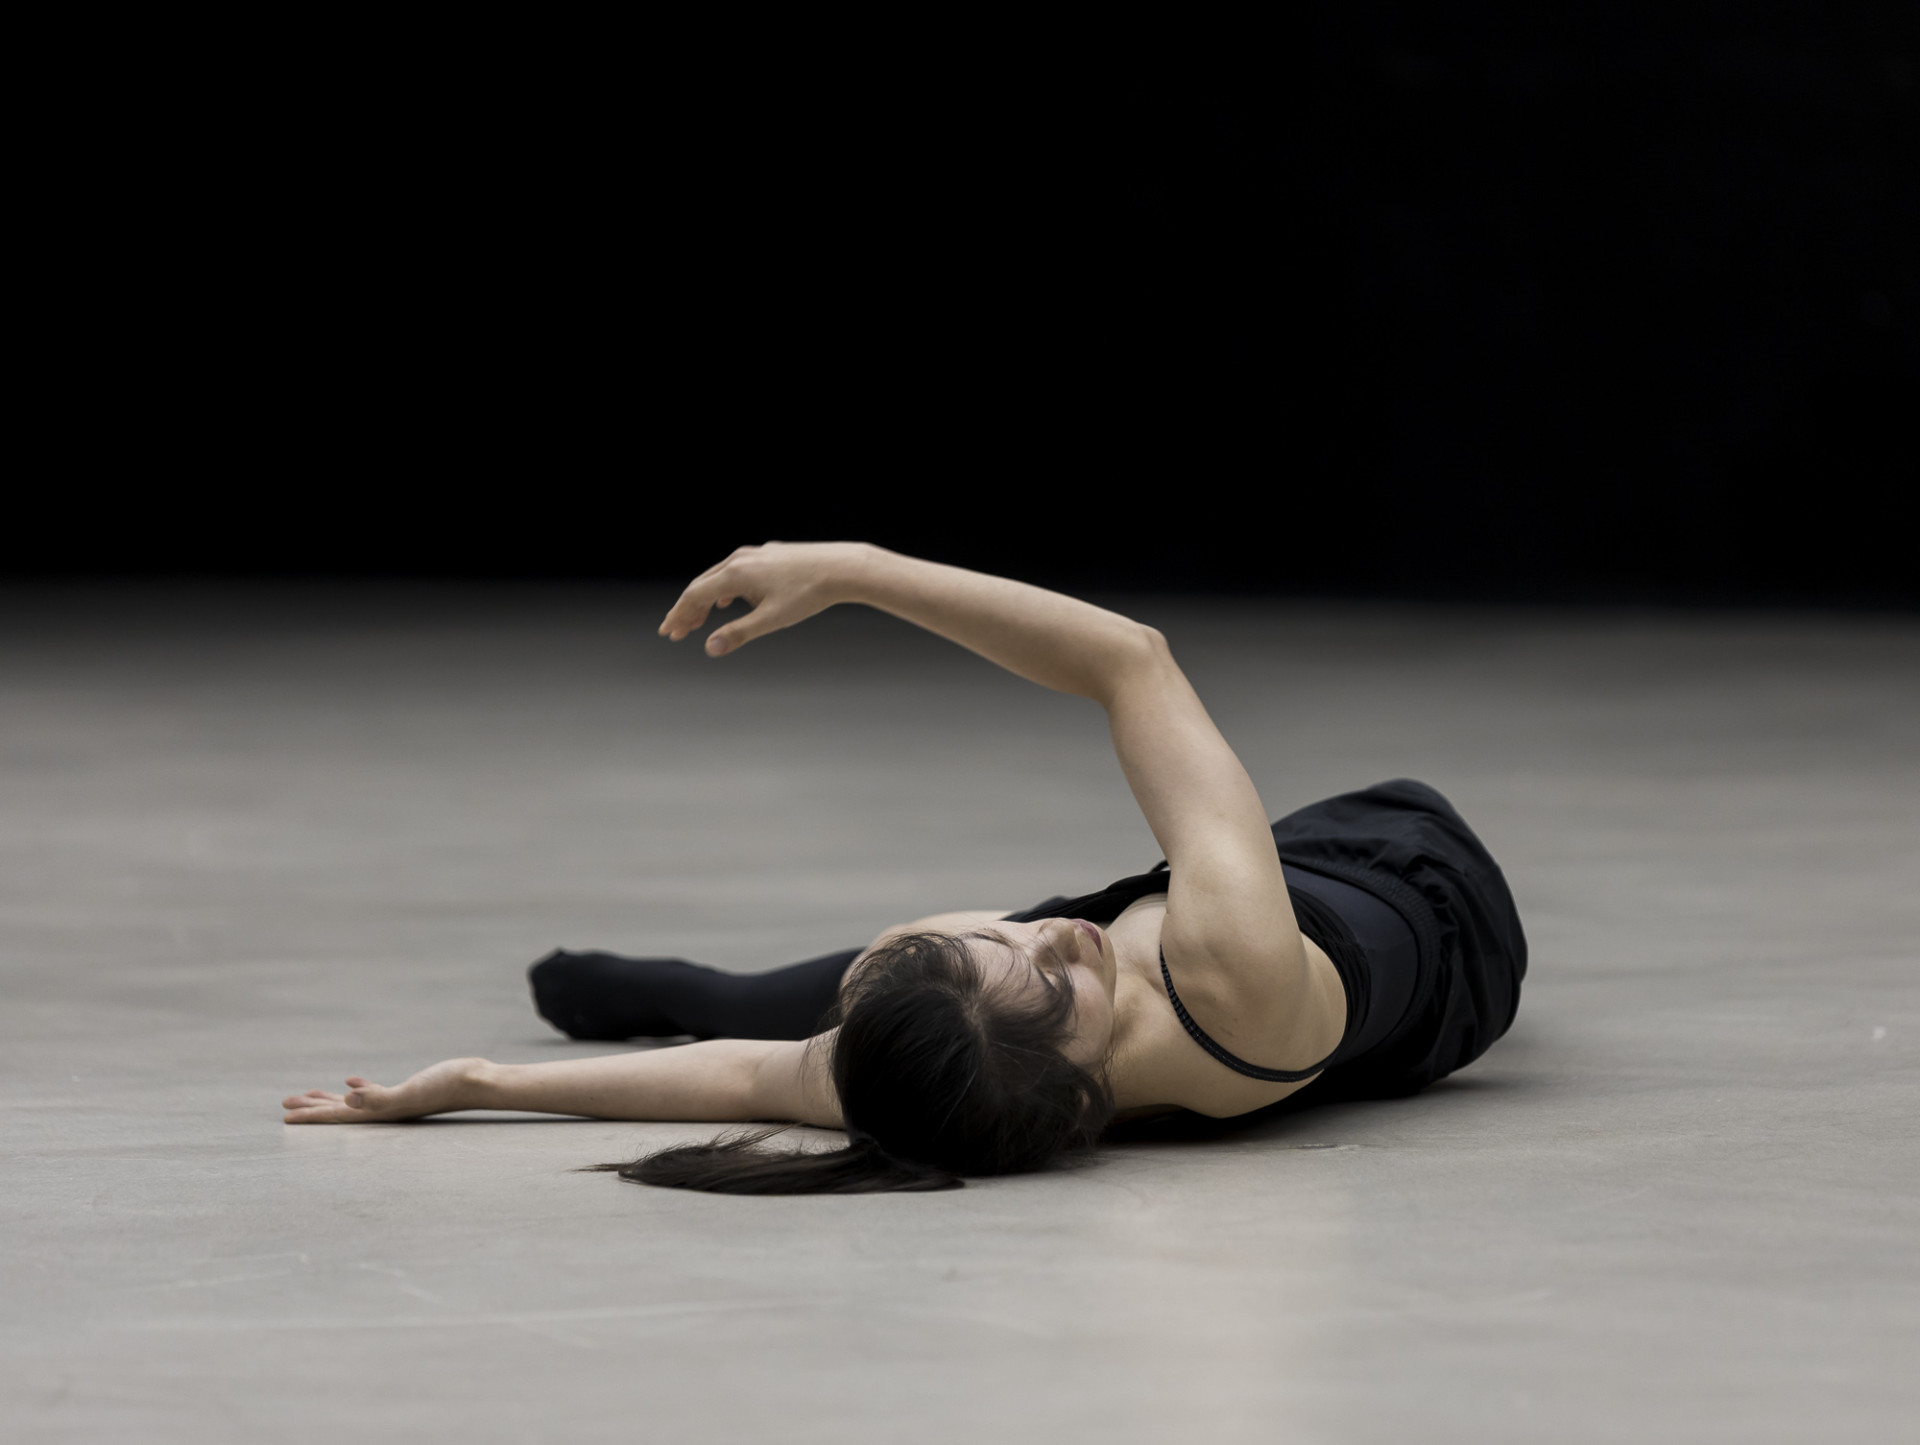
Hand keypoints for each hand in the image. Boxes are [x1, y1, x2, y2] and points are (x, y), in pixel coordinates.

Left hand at [281, 1058, 486, 1123]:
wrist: (478, 1082)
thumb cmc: (447, 1087)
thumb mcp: (411, 1092)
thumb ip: (379, 1098)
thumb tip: (348, 1097)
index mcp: (379, 1113)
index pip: (337, 1116)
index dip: (311, 1116)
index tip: (286, 1116)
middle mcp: (383, 1112)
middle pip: (340, 1112)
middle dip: (313, 1110)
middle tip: (286, 1107)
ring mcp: (394, 1103)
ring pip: (354, 1103)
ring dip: (331, 1100)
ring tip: (310, 1096)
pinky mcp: (406, 1091)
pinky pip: (373, 1092)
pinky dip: (359, 1088)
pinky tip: (351, 1081)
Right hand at [658, 542, 871, 655]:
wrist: (841, 568)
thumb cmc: (808, 593)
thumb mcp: (771, 619)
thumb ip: (739, 633)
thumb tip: (710, 647)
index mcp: (736, 573)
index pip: (695, 595)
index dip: (679, 615)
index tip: (668, 632)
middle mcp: (740, 559)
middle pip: (702, 585)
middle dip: (688, 610)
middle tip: (678, 632)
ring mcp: (754, 555)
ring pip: (719, 578)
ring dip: (706, 600)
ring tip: (699, 621)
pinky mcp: (768, 556)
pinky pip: (736, 572)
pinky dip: (724, 589)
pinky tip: (728, 601)